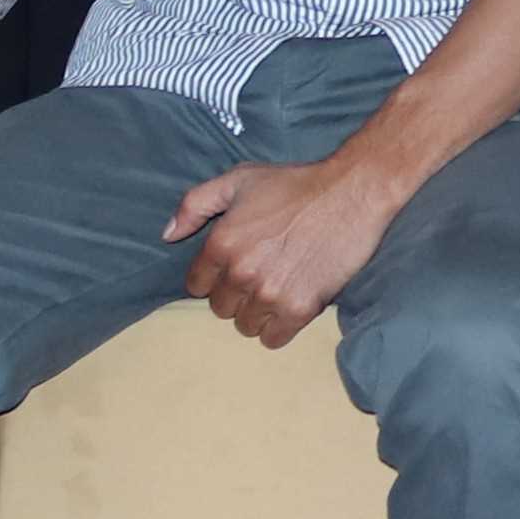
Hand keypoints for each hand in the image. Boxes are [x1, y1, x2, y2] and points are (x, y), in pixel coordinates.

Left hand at [167, 152, 392, 346]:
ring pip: (246, 326)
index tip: (235, 267)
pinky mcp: (300, 308)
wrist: (352, 193)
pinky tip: (289, 306)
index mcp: (221, 244)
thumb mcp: (239, 179)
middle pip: (221, 308)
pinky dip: (278, 329)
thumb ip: (195, 204)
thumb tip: (168, 235)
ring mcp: (270, 294)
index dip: (215, 276)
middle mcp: (241, 273)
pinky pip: (273, 339)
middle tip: (260, 276)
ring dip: (257, 313)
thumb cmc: (295, 184)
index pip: (197, 285)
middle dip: (236, 295)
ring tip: (276, 290)